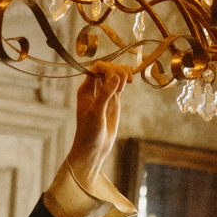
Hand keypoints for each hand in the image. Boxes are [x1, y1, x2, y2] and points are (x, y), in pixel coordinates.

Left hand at [68, 62, 135, 187]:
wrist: (93, 148)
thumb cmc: (89, 133)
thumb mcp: (96, 113)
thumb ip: (105, 94)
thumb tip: (116, 77)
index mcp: (86, 89)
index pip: (98, 67)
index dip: (109, 68)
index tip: (116, 79)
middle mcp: (94, 88)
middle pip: (108, 68)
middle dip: (118, 70)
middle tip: (124, 85)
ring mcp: (105, 93)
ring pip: (115, 73)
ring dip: (124, 73)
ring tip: (129, 83)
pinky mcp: (114, 100)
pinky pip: (120, 83)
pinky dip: (126, 79)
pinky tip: (131, 82)